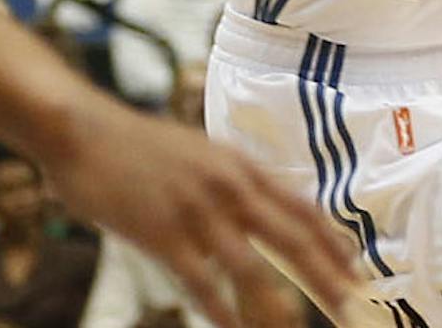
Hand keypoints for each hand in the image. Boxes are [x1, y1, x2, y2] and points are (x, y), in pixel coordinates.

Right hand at [57, 105, 359, 327]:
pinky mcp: (163, 234)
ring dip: (278, 306)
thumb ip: (232, 181)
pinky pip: (203, 283)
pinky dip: (223, 312)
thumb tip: (262, 211)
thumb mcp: (200, 152)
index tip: (356, 269)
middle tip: (351, 306)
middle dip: (326, 275)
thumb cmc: (139, 145)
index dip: (332, 241)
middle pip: (292, 238)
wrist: (85, 131)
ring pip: (253, 269)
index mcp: (240, 165)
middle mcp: (229, 186)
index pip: (302, 207)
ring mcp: (197, 211)